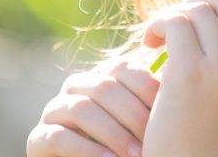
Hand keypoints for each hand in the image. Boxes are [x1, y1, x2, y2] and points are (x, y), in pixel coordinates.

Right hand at [26, 56, 159, 156]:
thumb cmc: (127, 150)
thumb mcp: (142, 124)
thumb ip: (156, 101)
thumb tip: (180, 74)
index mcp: (103, 77)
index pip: (125, 69)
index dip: (147, 89)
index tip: (169, 113)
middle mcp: (76, 87)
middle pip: (104, 87)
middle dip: (132, 116)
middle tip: (154, 140)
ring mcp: (54, 111)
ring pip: (81, 109)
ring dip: (113, 134)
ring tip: (136, 156)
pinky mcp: (38, 138)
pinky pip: (59, 137)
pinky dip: (87, 150)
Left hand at [140, 0, 217, 156]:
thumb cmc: (212, 131)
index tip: (214, 7)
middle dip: (199, 3)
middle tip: (179, 23)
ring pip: (198, 9)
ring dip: (174, 15)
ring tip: (161, 35)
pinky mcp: (190, 73)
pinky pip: (175, 23)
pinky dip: (157, 24)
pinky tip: (149, 42)